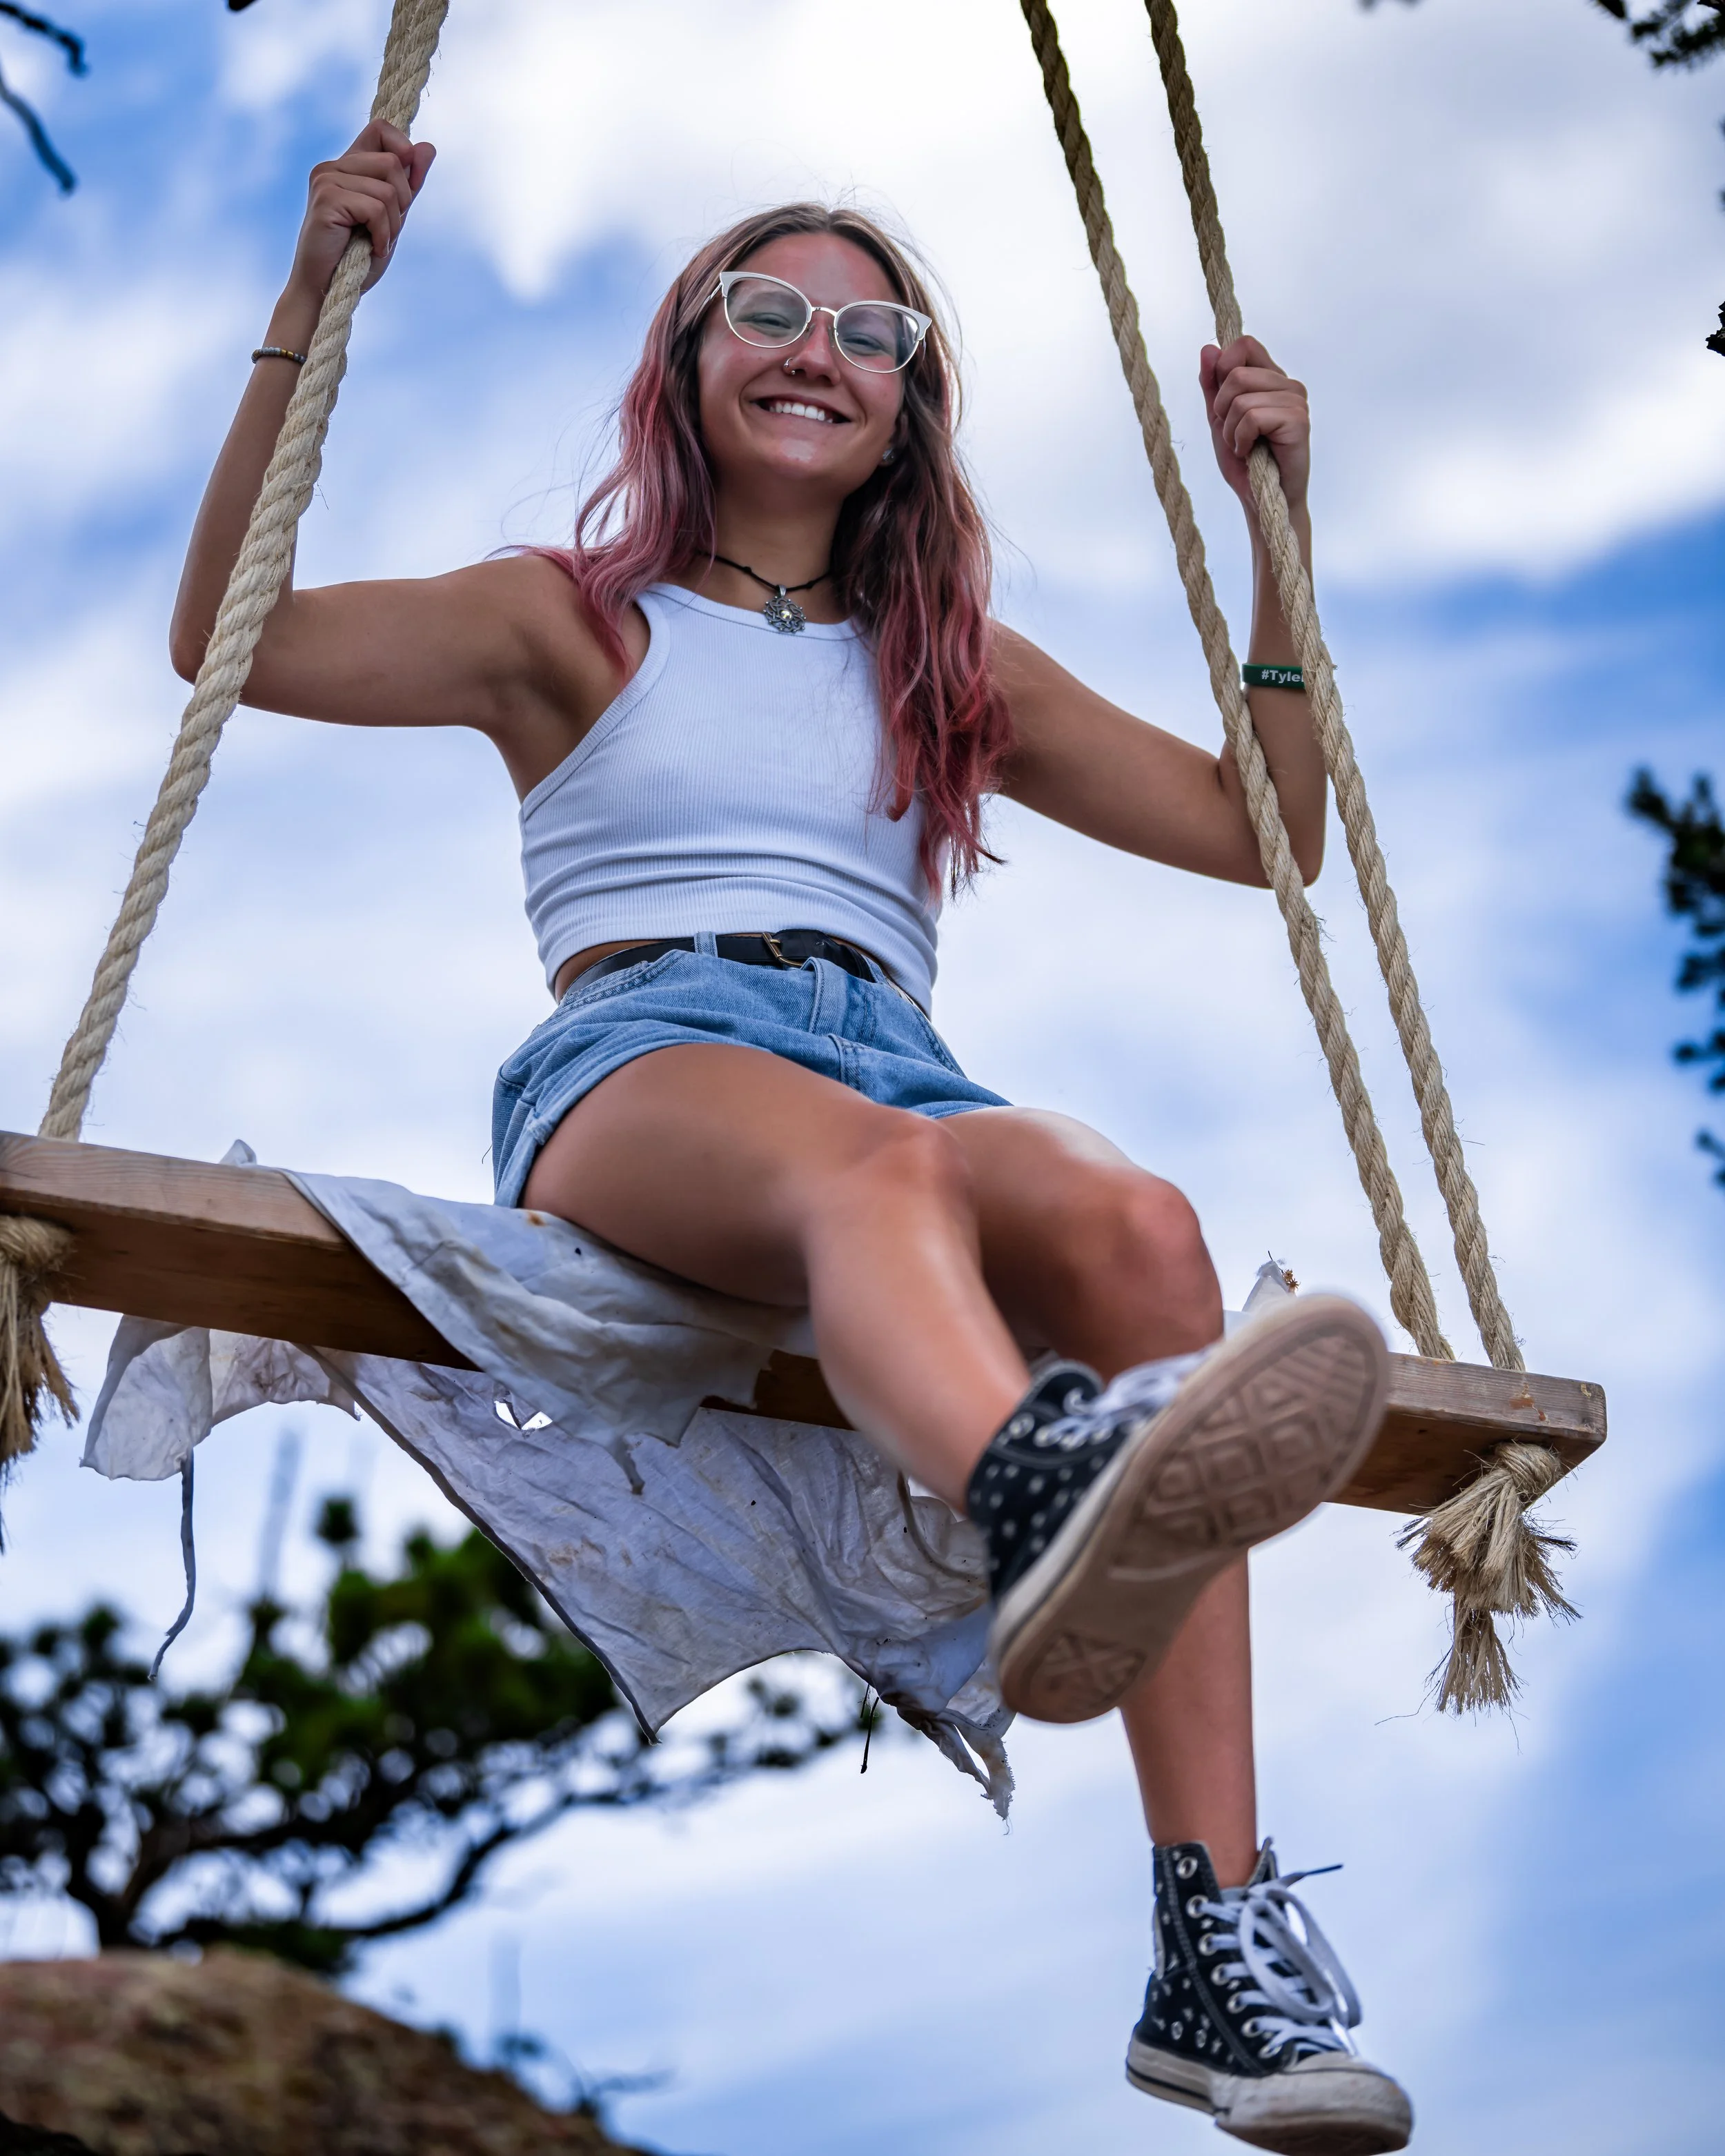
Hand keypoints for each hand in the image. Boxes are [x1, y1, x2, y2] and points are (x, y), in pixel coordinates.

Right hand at [285, 120, 434, 305]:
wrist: (329, 291)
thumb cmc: (358, 258)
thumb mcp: (392, 217)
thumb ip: (408, 184)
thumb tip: (428, 147)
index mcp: (348, 166)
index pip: (381, 129)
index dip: (404, 151)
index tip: (407, 189)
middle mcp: (333, 166)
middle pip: (393, 161)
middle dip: (403, 202)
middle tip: (386, 229)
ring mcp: (326, 180)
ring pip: (388, 188)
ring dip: (393, 224)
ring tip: (376, 242)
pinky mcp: (326, 199)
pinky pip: (376, 208)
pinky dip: (383, 235)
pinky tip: (372, 248)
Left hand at [1201, 336, 1309, 518]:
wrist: (1261, 500)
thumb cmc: (1245, 462)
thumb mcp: (1219, 419)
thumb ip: (1212, 385)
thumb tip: (1208, 349)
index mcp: (1271, 378)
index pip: (1244, 344)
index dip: (1222, 368)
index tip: (1221, 403)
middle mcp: (1287, 384)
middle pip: (1236, 371)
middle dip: (1222, 409)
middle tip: (1234, 434)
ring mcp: (1296, 401)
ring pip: (1241, 397)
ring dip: (1231, 429)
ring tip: (1243, 446)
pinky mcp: (1298, 421)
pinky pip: (1252, 416)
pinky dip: (1241, 439)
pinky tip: (1251, 453)